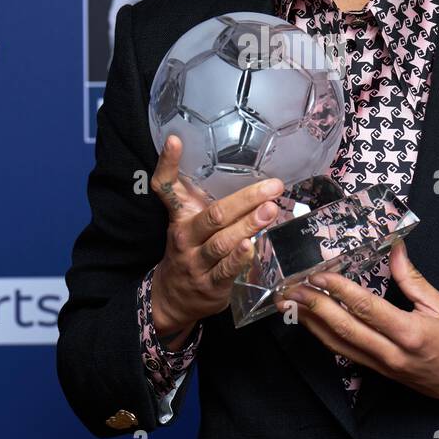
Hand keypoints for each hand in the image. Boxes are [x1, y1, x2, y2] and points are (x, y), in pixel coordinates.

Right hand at [149, 133, 283, 337]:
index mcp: (180, 216)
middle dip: (245, 199)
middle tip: (272, 187)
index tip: (175, 140)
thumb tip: (253, 174)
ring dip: (248, 225)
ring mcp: (196, 262)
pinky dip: (239, 258)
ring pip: (222, 241)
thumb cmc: (190, 250)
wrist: (172, 298)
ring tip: (271, 210)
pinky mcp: (210, 285)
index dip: (168, 163)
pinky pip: (225, 270)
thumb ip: (211, 199)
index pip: (166, 187)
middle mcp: (185, 236)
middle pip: (214, 214)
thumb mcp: (190, 222)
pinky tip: (252, 246)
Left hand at [277, 239, 438, 412]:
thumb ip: (412, 278)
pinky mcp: (377, 372)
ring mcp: (381, 366)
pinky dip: (324, 336)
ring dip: (311, 323)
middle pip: (344, 328)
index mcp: (410, 333)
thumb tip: (394, 248)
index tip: (319, 274)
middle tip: (291, 287)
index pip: (366, 308)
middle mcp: (391, 353)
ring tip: (290, 303)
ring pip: (338, 344)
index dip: (339, 290)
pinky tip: (311, 322)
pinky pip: (345, 352)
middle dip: (313, 306)